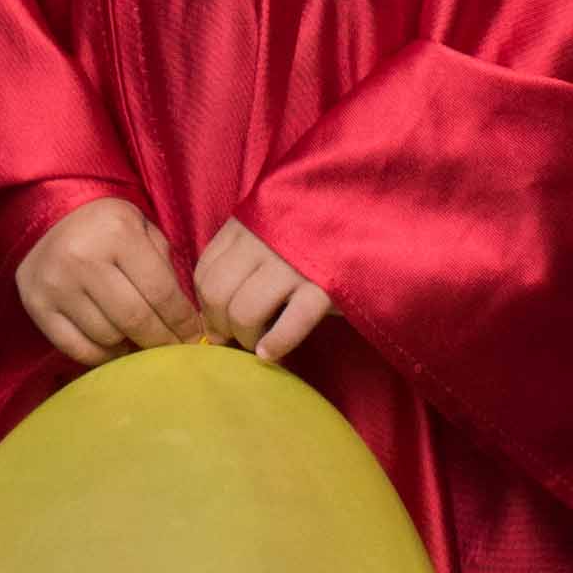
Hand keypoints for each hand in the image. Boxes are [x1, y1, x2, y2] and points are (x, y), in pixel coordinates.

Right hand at [17, 199, 194, 367]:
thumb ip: (165, 269)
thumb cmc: (107, 226)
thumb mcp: (143, 230)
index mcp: (117, 232)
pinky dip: (102, 355)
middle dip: (162, 341)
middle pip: (135, 319)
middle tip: (174, 350)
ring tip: (140, 340)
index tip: (195, 338)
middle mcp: (82, 257)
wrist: (51, 214)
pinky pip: (77, 348)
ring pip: (107, 337)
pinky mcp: (36, 305)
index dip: (182, 322)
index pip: (160, 292)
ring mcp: (56, 284)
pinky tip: (114, 346)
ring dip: (130, 346)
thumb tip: (186, 323)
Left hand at [194, 217, 333, 366]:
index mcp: (246, 223)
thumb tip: (211, 330)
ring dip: (247, 338)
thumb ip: (237, 265)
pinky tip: (272, 353)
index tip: (221, 324)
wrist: (368, 218)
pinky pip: (291, 323)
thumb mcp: (268, 233)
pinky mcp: (325, 285)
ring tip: (260, 344)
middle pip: (217, 294)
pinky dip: (276, 344)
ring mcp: (293, 262)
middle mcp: (263, 240)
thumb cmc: (311, 233)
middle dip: (222, 326)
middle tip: (240, 337)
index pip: (204, 273)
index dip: (207, 307)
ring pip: (245, 312)